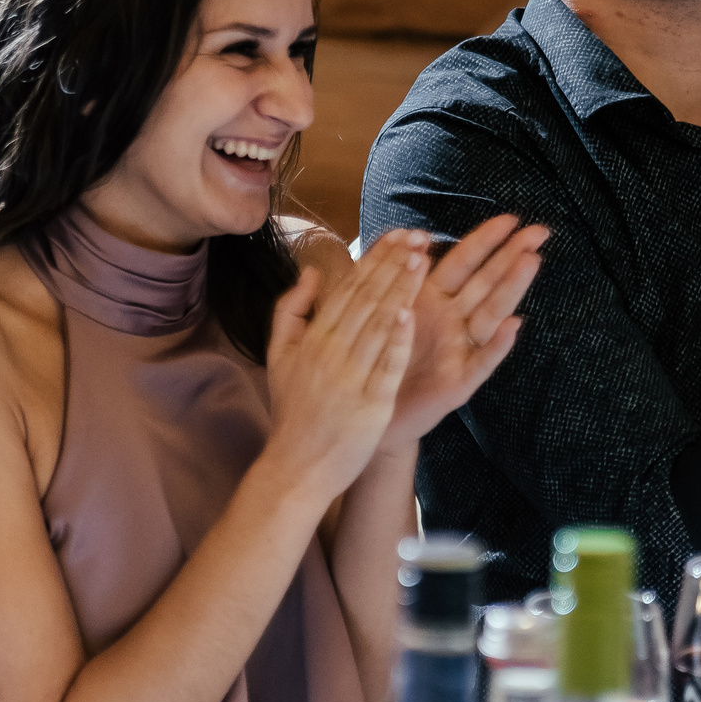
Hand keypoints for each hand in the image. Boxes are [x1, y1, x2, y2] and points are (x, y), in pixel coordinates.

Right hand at [261, 232, 425, 497]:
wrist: (297, 466)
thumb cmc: (293, 410)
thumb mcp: (279, 356)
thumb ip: (291, 311)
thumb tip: (311, 273)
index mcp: (312, 339)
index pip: (348, 289)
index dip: (375, 259)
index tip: (398, 235)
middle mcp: (330, 352)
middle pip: (366, 300)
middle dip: (393, 264)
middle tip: (418, 237)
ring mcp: (350, 377)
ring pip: (378, 325)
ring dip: (400, 290)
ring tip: (421, 259)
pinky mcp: (369, 404)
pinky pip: (386, 366)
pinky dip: (397, 340)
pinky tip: (411, 314)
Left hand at [381, 215, 546, 451]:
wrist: (372, 416)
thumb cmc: (380, 360)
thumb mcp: (379, 309)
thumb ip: (394, 274)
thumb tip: (409, 233)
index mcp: (432, 300)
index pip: (464, 262)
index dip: (485, 240)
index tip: (511, 218)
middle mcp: (452, 321)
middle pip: (486, 282)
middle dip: (513, 255)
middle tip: (540, 232)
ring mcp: (460, 350)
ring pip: (491, 313)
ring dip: (511, 288)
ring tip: (531, 262)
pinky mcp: (459, 383)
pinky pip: (482, 361)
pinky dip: (497, 344)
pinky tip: (513, 326)